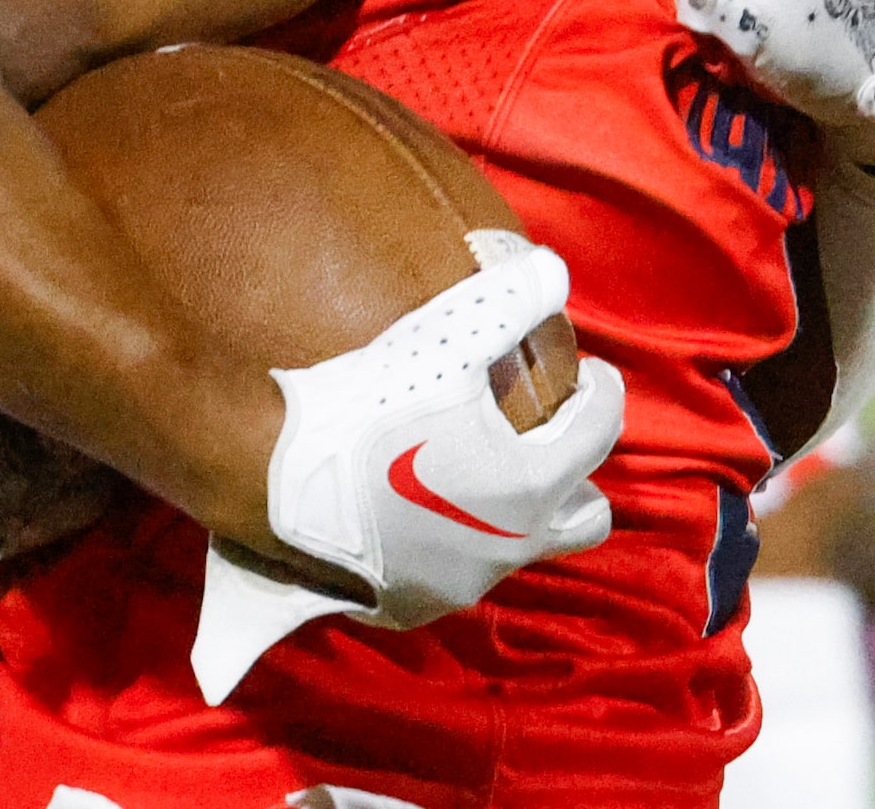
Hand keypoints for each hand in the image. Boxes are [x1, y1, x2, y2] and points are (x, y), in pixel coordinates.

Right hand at [192, 235, 621, 701]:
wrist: (274, 479)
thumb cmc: (365, 406)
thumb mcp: (441, 340)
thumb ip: (507, 302)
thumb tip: (553, 270)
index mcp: (533, 486)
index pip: (598, 432)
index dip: (601, 394)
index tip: (588, 372)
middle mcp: (511, 547)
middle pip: (584, 517)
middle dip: (575, 473)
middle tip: (541, 431)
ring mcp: (460, 583)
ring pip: (517, 547)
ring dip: (513, 510)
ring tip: (474, 465)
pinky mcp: (409, 605)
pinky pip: (452, 572)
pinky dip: (450, 541)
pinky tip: (416, 507)